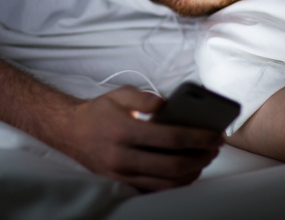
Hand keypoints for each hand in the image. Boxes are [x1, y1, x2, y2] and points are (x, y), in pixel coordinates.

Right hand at [49, 86, 223, 190]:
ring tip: (205, 159)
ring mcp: (121, 174)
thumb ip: (147, 97)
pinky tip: (187, 171)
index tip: (216, 135)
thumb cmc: (99, 111)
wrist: (69, 131)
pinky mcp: (120, 184)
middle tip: (215, 148)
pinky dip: (176, 183)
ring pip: (166, 182)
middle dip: (201, 157)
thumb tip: (172, 106)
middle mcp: (122, 156)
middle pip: (173, 165)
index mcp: (124, 130)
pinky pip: (155, 189)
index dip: (199, 138)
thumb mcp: (120, 94)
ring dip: (192, 172)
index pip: (171, 137)